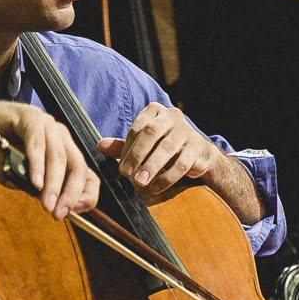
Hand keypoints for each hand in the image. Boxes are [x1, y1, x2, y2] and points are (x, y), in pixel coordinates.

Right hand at [0, 97, 97, 219]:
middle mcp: (60, 137)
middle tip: (58, 214)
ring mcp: (47, 125)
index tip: (77, 213)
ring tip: (46, 204)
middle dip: (70, 194)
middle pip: (77, 167)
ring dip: (53, 184)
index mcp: (63, 151)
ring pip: (58, 157)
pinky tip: (34, 183)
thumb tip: (56, 206)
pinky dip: (37, 165)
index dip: (86, 194)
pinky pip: (37, 143)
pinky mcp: (30, 117)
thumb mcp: (20, 178)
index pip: (86, 174)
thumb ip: (38, 189)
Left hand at [98, 103, 221, 198]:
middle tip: (125, 174)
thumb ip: (123, 146)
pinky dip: (166, 178)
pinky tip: (155, 188)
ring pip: (167, 148)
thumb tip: (100, 145)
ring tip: (139, 183)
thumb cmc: (164, 147)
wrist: (198, 154)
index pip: (138, 128)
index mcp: (155, 111)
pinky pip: (181, 164)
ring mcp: (186, 131)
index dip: (128, 148)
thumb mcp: (143, 144)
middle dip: (137, 155)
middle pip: (151, 134)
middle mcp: (172, 116)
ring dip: (151, 167)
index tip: (121, 167)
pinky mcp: (196, 149)